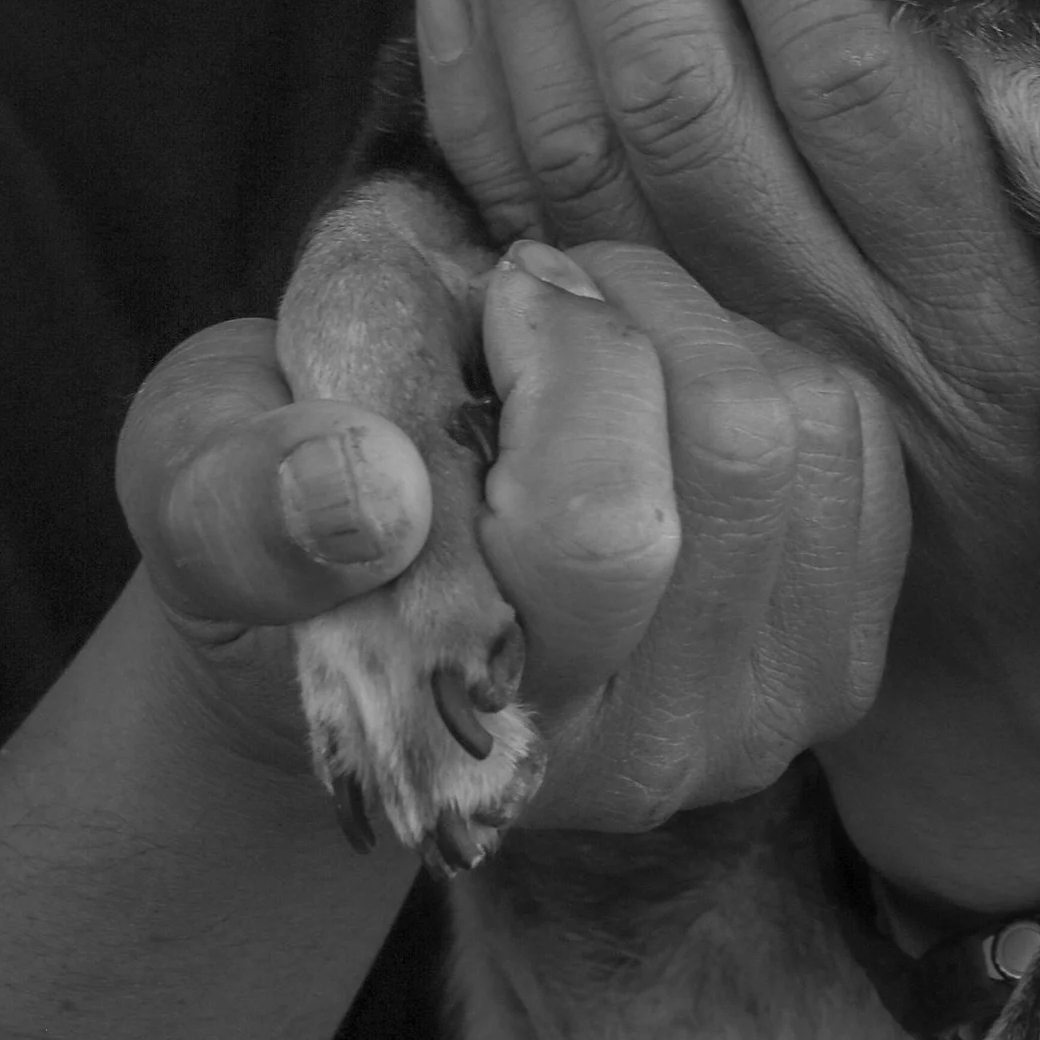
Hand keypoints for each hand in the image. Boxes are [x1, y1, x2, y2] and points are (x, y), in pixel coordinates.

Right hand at [114, 244, 906, 840]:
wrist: (343, 610)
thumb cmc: (257, 512)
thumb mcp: (184, 486)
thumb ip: (241, 501)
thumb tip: (369, 494)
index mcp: (483, 723)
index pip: (604, 525)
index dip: (559, 346)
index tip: (486, 286)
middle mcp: (649, 753)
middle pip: (739, 453)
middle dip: (631, 306)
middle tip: (532, 293)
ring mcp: (760, 713)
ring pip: (807, 431)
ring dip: (697, 325)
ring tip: (590, 336)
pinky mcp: (830, 648)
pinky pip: (854, 444)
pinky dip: (762, 359)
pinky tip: (661, 379)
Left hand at [410, 0, 1039, 908]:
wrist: (1018, 696)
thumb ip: (961, 153)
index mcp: (976, 304)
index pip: (855, 87)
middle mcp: (835, 341)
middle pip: (689, 97)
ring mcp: (713, 379)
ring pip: (587, 156)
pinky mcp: (621, 411)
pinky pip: (523, 236)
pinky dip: (469, 94)